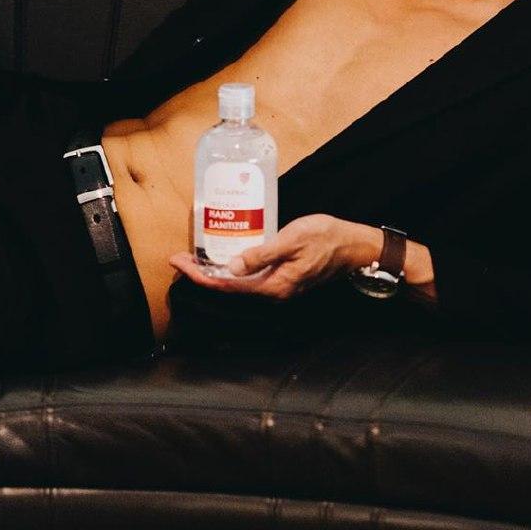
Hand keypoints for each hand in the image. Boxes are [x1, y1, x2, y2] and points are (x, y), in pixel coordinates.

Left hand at [169, 213, 356, 301]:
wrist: (353, 246)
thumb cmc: (325, 238)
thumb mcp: (291, 240)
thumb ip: (261, 254)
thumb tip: (230, 268)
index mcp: (273, 286)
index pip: (226, 285)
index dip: (199, 275)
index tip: (178, 262)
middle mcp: (272, 291)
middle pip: (228, 287)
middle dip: (200, 274)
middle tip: (178, 259)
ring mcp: (277, 285)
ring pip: (237, 283)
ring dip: (214, 272)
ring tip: (194, 258)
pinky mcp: (282, 277)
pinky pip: (249, 277)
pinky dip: (231, 268)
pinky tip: (225, 255)